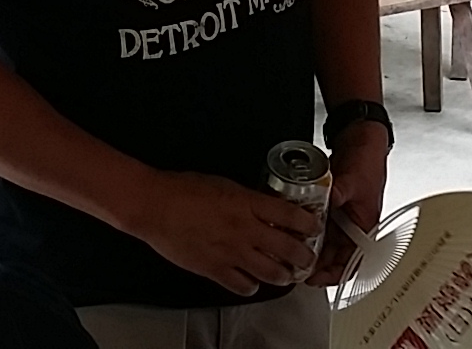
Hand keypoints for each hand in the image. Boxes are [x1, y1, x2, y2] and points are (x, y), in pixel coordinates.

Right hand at [124, 170, 322, 296]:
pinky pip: (242, 286)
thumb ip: (248, 199)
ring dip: (283, 275)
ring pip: (270, 273)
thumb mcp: (226, 185)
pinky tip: (252, 283)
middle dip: (304, 256)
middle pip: (287, 249)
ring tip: (286, 274)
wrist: (156, 206)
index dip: (308, 223)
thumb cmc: (185, 190)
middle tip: (308, 257)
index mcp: (248, 204)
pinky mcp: (215, 269)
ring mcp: (231, 253)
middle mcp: (245, 230)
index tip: (315, 227)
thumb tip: (264, 207)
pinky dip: (251, 287)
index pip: (290, 216)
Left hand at [307, 123, 389, 287]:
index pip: (353, 261)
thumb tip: (328, 203)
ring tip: (290, 253)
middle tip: (295, 267)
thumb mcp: (355, 179)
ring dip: (309, 248)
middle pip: (334, 256)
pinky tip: (292, 231)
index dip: (334, 273)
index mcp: (366, 226)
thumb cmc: (368, 159)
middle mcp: (352, 225)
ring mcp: (340, 215)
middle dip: (316, 264)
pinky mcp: (329, 205)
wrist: (361, 137)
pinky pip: (316, 224)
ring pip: (323, 241)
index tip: (315, 277)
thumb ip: (340, 193)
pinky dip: (306, 230)